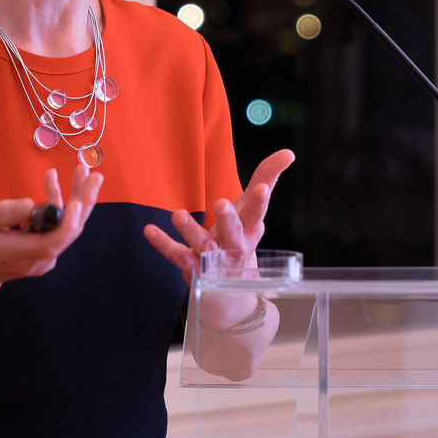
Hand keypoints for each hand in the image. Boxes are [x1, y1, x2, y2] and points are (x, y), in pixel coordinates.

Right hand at [0, 163, 102, 299]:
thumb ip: (1, 212)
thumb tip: (31, 204)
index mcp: (14, 252)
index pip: (51, 242)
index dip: (67, 223)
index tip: (75, 202)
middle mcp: (35, 259)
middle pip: (69, 232)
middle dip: (83, 201)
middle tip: (94, 175)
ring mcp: (43, 259)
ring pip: (68, 228)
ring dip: (77, 198)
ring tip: (82, 171)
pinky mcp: (46, 253)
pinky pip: (60, 228)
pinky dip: (63, 205)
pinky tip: (53, 183)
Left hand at [144, 149, 294, 286]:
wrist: (228, 285)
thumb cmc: (240, 234)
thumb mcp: (252, 209)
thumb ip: (267, 177)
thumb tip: (288, 152)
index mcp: (251, 228)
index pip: (257, 212)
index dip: (260, 200)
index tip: (262, 188)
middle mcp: (235, 245)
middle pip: (234, 232)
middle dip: (228, 219)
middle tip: (221, 203)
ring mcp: (214, 259)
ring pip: (204, 245)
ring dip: (191, 230)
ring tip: (177, 214)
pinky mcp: (193, 267)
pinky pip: (177, 255)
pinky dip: (163, 243)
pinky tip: (149, 230)